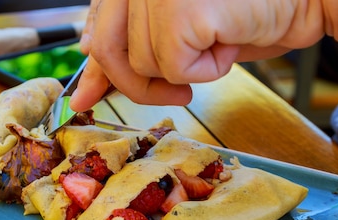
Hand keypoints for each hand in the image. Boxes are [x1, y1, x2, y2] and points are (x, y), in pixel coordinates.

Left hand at [71, 0, 325, 111]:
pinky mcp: (180, 8)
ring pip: (141, 63)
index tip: (90, 93)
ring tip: (218, 41)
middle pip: (106, 47)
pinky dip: (206, 70)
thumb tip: (86, 87)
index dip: (98, 64)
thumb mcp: (179, 32)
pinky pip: (173, 67)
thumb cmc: (252, 9)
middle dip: (136, 82)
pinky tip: (229, 41)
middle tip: (176, 89)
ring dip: (182, 71)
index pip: (98, 23)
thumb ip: (129, 51)